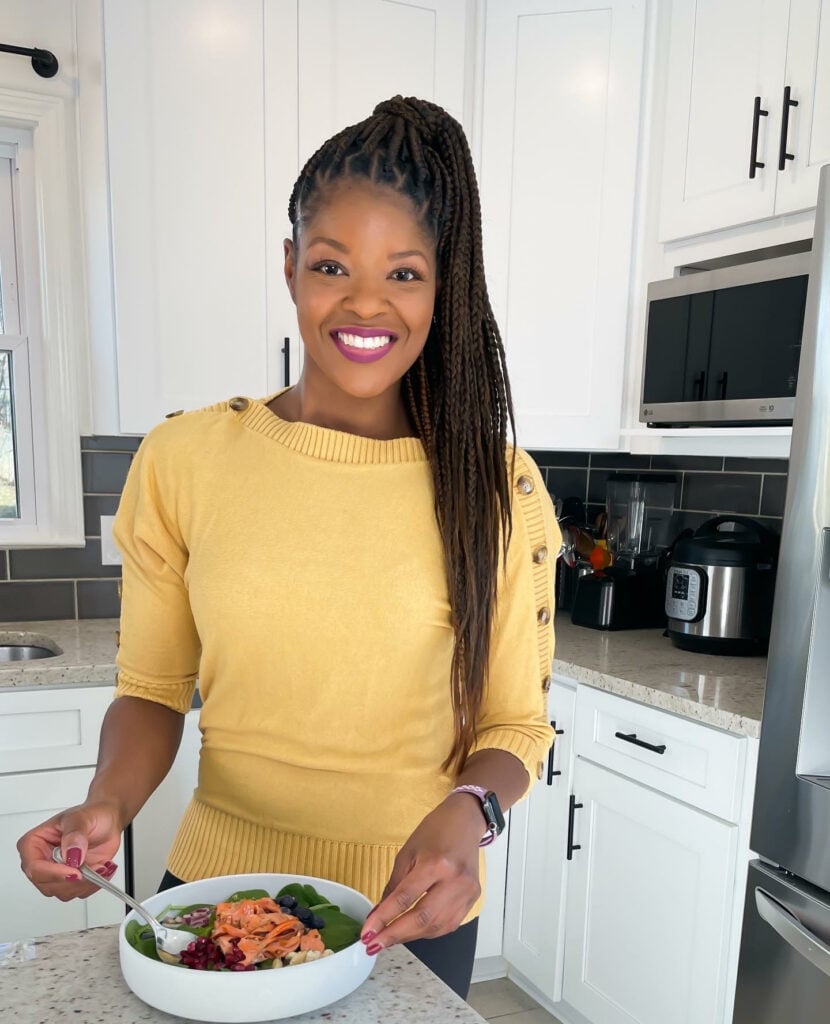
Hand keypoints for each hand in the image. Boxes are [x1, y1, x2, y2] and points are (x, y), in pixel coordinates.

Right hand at [17, 800, 123, 900]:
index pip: (34, 868)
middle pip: (47, 885)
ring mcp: (56, 873)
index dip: (54, 873)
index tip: (75, 871)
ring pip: (63, 892)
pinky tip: (102, 868)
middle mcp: (42, 861)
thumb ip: (75, 835)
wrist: (107, 820)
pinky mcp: (71, 881)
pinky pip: (78, 893)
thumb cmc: (90, 814)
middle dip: (73, 880)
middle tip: (93, 868)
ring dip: (85, 882)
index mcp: (34, 843)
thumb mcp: (82, 818)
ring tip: (100, 865)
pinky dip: (93, 884)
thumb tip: (72, 854)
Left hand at [359, 793, 484, 952]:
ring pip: (436, 927)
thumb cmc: (435, 831)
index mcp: (436, 864)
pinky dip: (428, 932)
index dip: (384, 919)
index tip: (367, 934)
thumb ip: (394, 885)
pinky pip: (448, 924)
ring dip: (411, 936)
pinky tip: (413, 931)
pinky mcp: (473, 900)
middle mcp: (454, 881)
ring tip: (390, 939)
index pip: (405, 898)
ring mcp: (467, 893)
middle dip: (395, 935)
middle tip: (374, 945)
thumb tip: (379, 914)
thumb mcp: (408, 852)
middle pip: (422, 918)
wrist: (466, 821)